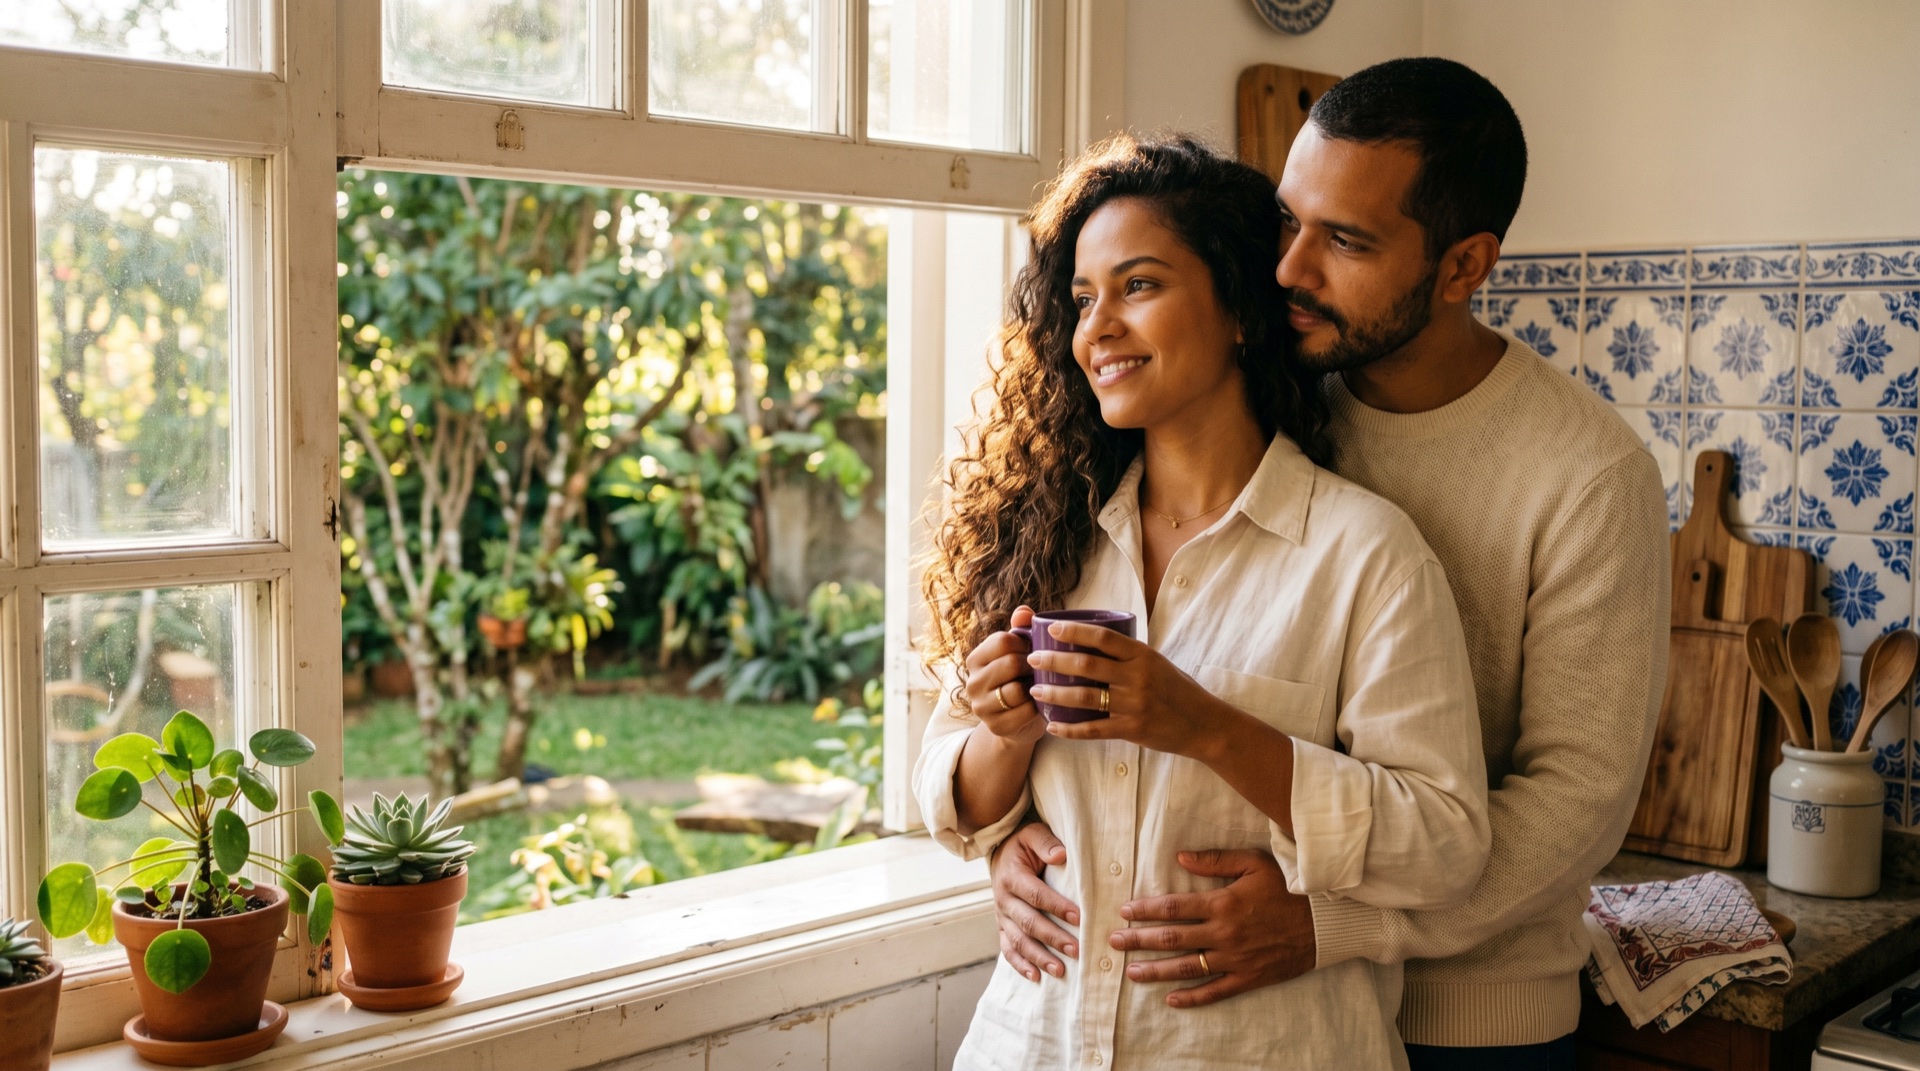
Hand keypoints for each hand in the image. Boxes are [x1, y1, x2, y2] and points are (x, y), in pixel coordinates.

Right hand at [964, 606, 1043, 744]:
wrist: (1018, 721)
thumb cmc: (1021, 679)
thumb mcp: (1019, 653)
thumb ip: (1021, 629)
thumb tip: (1024, 612)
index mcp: (976, 659)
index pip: (1003, 640)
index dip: (1026, 644)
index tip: (1034, 651)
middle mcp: (972, 682)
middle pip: (1011, 663)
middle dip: (1032, 666)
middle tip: (1041, 670)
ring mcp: (981, 706)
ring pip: (1016, 690)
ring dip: (1034, 688)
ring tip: (1040, 687)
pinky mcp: (995, 726)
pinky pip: (1023, 712)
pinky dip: (1036, 708)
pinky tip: (1039, 705)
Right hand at [991, 821, 1081, 981]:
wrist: (1001, 853)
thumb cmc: (1024, 845)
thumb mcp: (1033, 834)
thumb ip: (1046, 842)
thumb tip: (1060, 855)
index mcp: (1012, 876)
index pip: (1036, 894)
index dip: (1056, 906)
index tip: (1079, 917)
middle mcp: (1003, 899)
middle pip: (1028, 922)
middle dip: (1053, 938)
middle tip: (1077, 950)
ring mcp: (1002, 917)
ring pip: (1018, 941)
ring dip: (1039, 957)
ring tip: (1060, 970)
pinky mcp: (1002, 928)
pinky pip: (1007, 950)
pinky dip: (1020, 965)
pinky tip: (1035, 977)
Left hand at [1030, 621, 1237, 757]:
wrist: (1204, 724)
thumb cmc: (1177, 690)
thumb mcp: (1157, 663)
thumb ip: (1128, 656)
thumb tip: (1092, 642)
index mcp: (1143, 656)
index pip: (1103, 638)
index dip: (1075, 631)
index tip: (1052, 628)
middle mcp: (1137, 677)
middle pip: (1086, 665)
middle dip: (1054, 661)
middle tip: (1032, 659)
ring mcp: (1134, 704)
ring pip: (1085, 697)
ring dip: (1055, 693)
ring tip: (1035, 690)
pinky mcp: (1133, 729)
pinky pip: (1094, 730)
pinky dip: (1070, 729)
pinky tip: (1053, 726)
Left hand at [1109, 849, 1314, 1007]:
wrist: (1325, 922)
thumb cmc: (1289, 888)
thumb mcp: (1255, 863)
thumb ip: (1215, 860)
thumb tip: (1180, 857)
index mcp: (1223, 903)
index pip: (1174, 907)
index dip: (1146, 910)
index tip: (1125, 912)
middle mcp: (1224, 934)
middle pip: (1173, 939)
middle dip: (1140, 940)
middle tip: (1114, 942)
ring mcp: (1235, 959)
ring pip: (1188, 967)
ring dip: (1156, 971)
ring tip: (1132, 972)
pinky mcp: (1249, 978)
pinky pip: (1215, 992)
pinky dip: (1192, 998)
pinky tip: (1171, 1000)